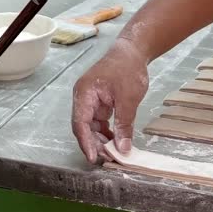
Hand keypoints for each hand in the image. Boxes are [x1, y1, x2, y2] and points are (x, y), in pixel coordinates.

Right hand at [72, 39, 148, 163]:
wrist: (132, 52)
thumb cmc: (128, 69)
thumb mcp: (129, 99)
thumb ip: (124, 124)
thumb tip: (123, 148)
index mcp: (84, 93)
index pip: (80, 123)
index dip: (86, 143)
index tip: (93, 158)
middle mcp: (83, 98)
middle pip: (84, 127)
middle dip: (95, 144)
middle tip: (109, 159)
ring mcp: (91, 101)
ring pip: (91, 127)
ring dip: (101, 141)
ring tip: (114, 153)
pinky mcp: (100, 104)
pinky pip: (99, 123)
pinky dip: (107, 133)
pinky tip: (116, 142)